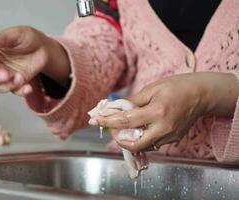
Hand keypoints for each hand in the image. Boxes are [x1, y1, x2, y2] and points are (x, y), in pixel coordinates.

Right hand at [0, 26, 70, 95]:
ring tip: (21, 78)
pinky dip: (21, 91)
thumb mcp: (14, 34)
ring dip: (9, 85)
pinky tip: (28, 88)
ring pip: (0, 87)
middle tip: (7, 75)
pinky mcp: (16, 83)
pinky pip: (15, 91)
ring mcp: (5, 76)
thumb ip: (0, 39)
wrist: (43, 47)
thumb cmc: (25, 37)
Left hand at [89, 72, 238, 151]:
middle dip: (118, 139)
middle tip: (112, 128)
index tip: (94, 121)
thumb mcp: (152, 89)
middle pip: (134, 144)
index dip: (107, 122)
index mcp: (156, 112)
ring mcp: (169, 137)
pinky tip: (138, 128)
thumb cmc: (177, 87)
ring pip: (143, 146)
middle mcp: (163, 128)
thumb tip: (116, 110)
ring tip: (124, 127)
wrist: (202, 95)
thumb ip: (133, 101)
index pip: (125, 121)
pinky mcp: (173, 140)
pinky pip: (152, 144)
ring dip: (129, 139)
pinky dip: (141, 138)